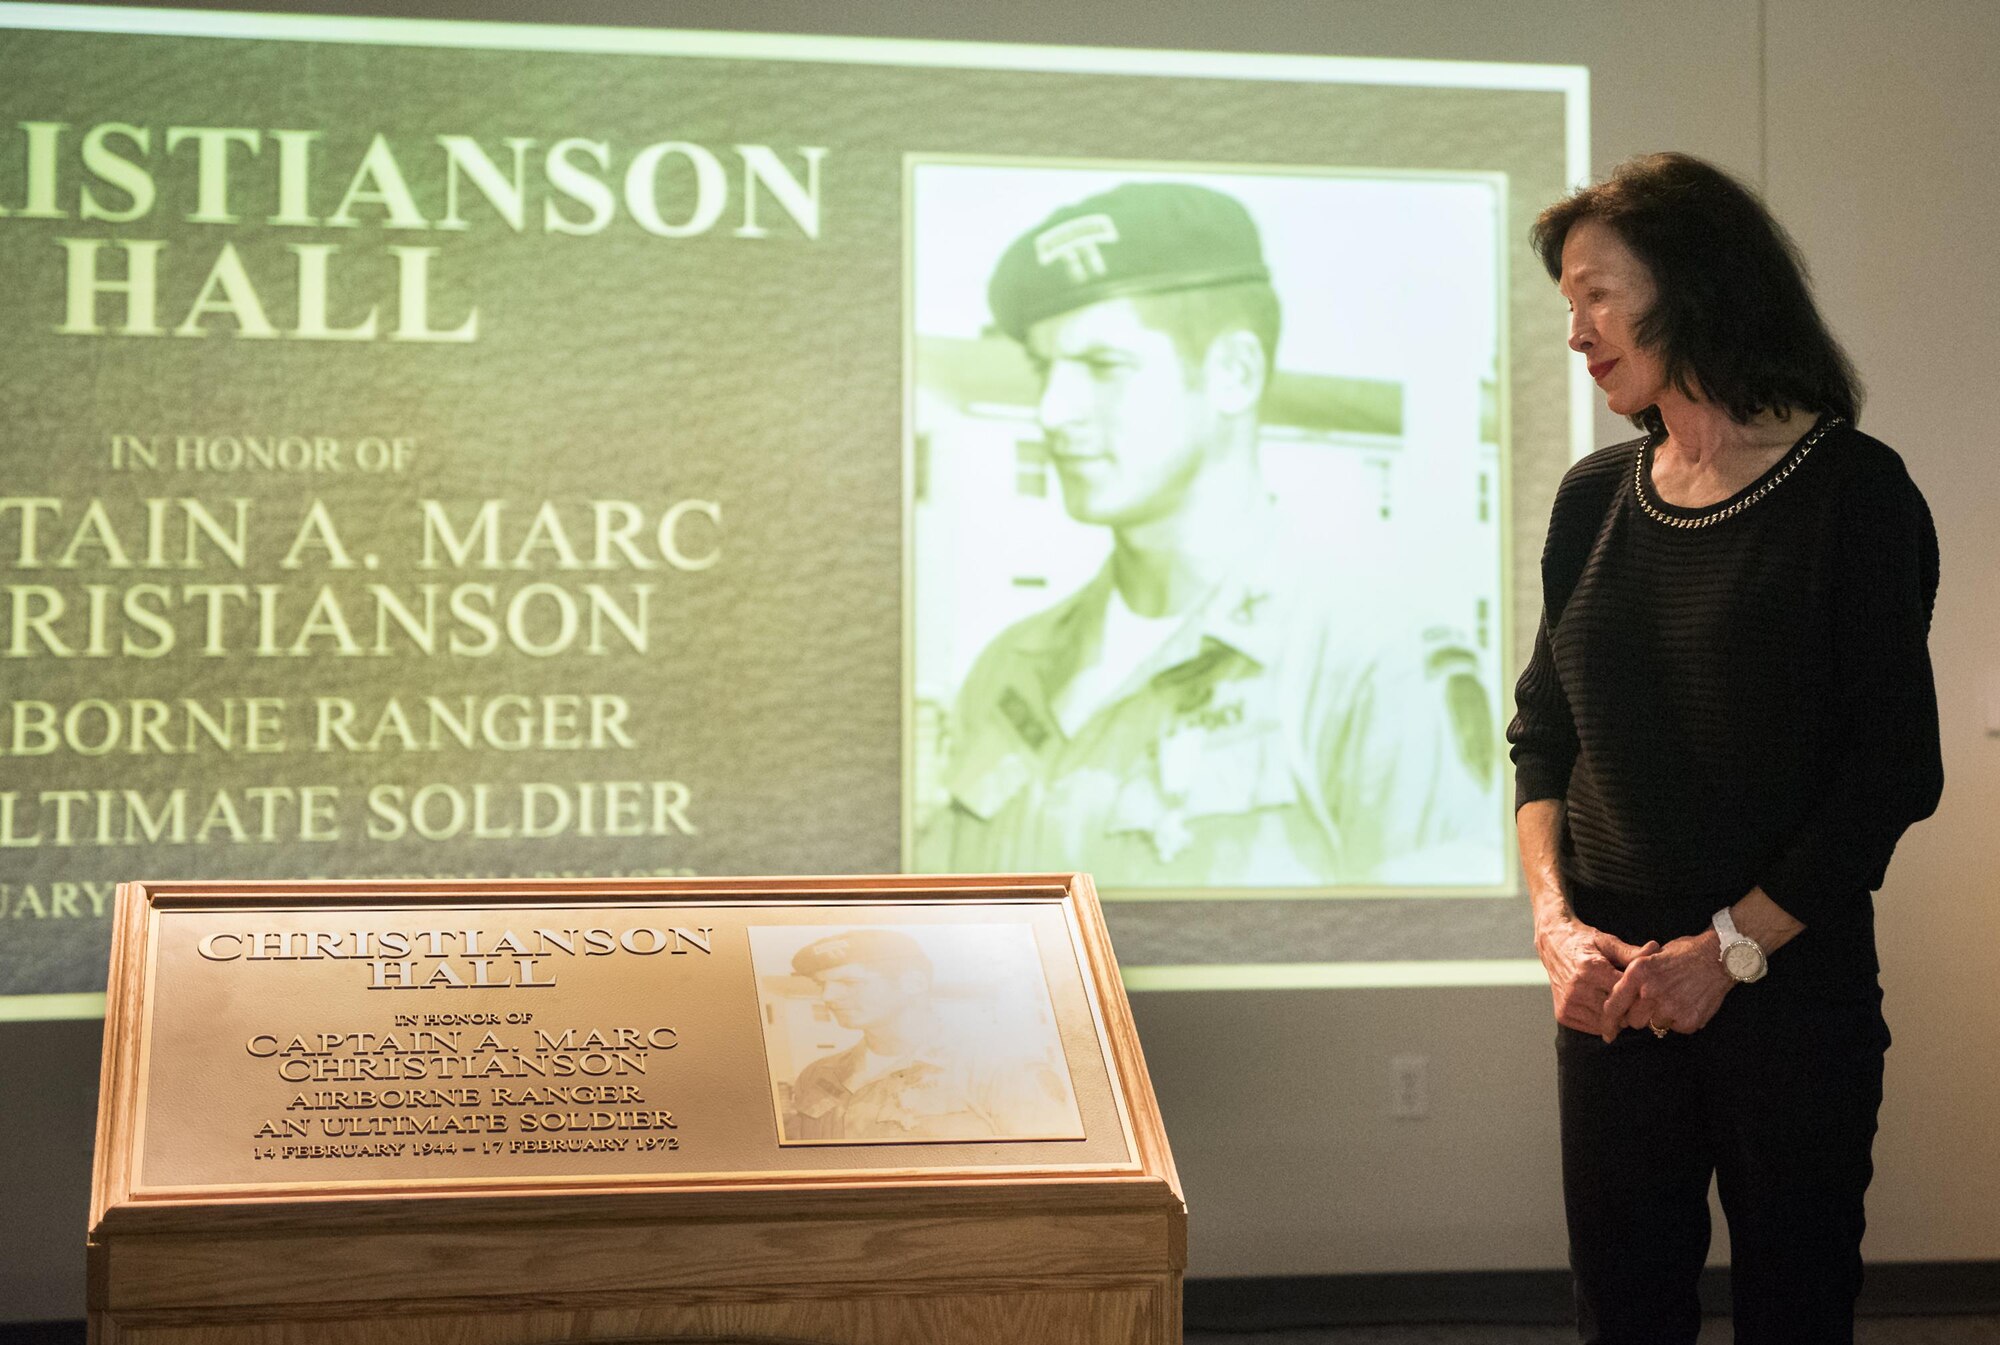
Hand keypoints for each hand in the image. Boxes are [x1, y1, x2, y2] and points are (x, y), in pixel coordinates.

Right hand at [1535, 919, 1656, 1035]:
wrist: (1552, 944)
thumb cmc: (1584, 941)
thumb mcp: (1607, 942)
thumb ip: (1631, 952)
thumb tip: (1656, 948)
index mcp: (1590, 968)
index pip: (1624, 992)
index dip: (1639, 994)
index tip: (1646, 992)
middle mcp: (1576, 988)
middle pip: (1616, 1011)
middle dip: (1630, 1009)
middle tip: (1637, 1003)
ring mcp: (1568, 1003)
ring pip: (1605, 1023)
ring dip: (1617, 1018)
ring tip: (1622, 1005)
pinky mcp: (1562, 1014)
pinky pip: (1592, 1027)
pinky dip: (1602, 1022)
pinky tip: (1605, 1009)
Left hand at [1600, 930, 1733, 1042]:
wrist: (1719, 957)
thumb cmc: (1683, 954)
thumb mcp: (1650, 955)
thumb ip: (1634, 977)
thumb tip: (1618, 1000)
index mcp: (1638, 973)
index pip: (1614, 1004)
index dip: (1608, 1021)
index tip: (1607, 1033)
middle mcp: (1650, 991)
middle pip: (1632, 1021)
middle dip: (1638, 1016)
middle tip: (1651, 1005)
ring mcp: (1669, 1007)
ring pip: (1653, 1026)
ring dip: (1660, 1017)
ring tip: (1673, 1000)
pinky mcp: (1688, 1020)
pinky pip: (1675, 1028)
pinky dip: (1680, 1020)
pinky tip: (1688, 1003)